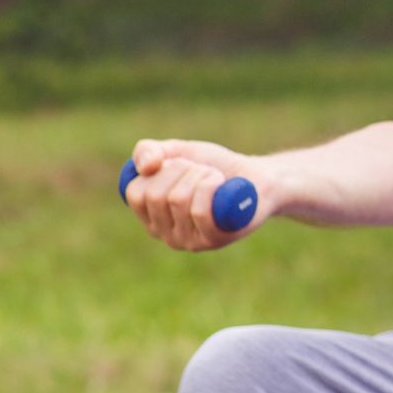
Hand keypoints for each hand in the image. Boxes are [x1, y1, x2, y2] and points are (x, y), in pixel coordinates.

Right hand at [123, 137, 271, 251]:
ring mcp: (189, 240)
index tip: (180, 164)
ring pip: (179, 200)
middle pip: (156, 196)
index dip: (159, 169)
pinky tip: (222, 185)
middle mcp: (165, 233)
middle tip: (202, 170)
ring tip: (215, 178)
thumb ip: (150, 152)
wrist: (257, 176)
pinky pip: (200, 212)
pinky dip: (211, 187)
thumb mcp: (178, 152)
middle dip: (183, 170)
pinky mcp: (214, 240)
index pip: (135, 193)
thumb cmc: (216, 167)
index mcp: (150, 215)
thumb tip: (144, 167)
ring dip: (201, 175)